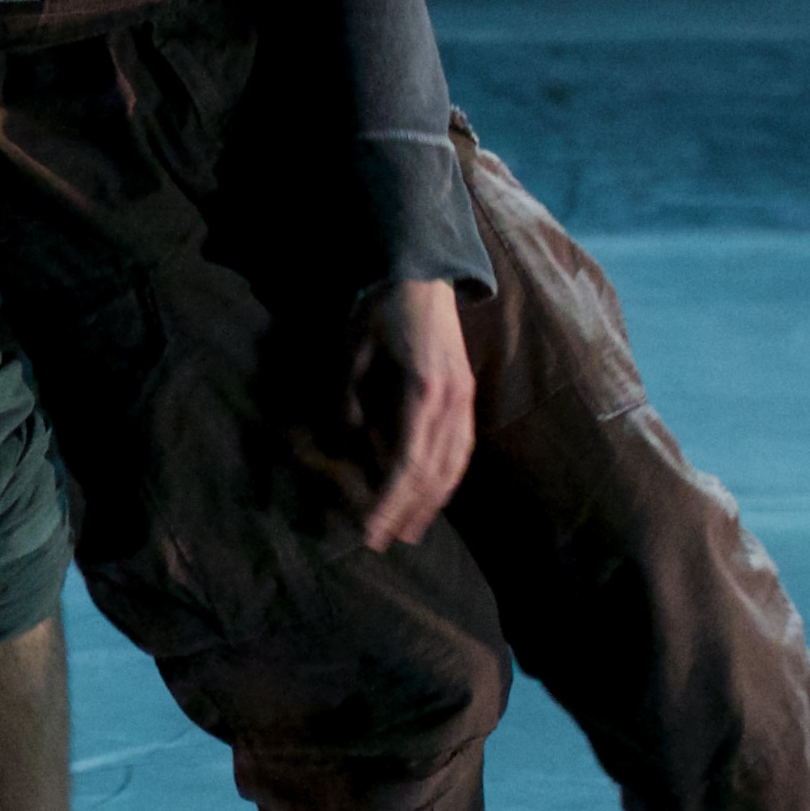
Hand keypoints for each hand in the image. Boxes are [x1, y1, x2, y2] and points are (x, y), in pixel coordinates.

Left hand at [344, 277, 477, 549]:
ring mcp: (464, 398)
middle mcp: (452, 400)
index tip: (368, 529)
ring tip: (408, 530)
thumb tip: (343, 444)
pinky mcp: (466, 394)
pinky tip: (430, 492)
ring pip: (453, 465)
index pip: (407, 463)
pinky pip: (460, 447)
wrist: (421, 269)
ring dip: (431, 501)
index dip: (388, 501)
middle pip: (433, 473)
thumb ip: (345, 397)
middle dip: (407, 511)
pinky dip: (446, 476)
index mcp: (423, 390)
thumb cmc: (380, 306)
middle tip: (381, 541)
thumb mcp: (350, 348)